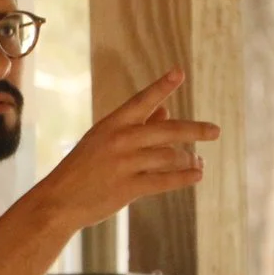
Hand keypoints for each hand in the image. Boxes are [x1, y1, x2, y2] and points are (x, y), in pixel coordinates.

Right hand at [33, 70, 219, 233]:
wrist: (57, 201)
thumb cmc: (82, 169)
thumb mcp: (102, 141)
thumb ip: (136, 126)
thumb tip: (167, 111)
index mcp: (111, 124)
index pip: (141, 101)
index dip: (161, 86)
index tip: (179, 73)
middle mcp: (119, 140)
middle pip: (168, 130)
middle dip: (196, 130)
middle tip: (215, 131)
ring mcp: (124, 164)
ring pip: (171, 156)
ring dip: (190, 159)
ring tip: (198, 161)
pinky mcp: (129, 187)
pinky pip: (166, 180)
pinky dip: (185, 178)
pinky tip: (196, 175)